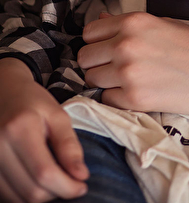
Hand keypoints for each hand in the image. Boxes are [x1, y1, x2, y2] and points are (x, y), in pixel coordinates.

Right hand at [0, 58, 88, 202]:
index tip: (82, 186)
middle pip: (31, 191)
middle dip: (57, 192)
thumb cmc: (33, 103)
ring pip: (19, 199)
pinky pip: (7, 196)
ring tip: (55, 178)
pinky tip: (38, 180)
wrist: (4, 94)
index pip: (44, 172)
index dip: (67, 186)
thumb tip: (81, 175)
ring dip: (42, 196)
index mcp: (20, 129)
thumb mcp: (57, 115)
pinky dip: (26, 195)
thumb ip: (69, 145)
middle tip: (71, 181)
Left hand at [79, 11, 188, 113]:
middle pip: (84, 57)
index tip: (108, 48)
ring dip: (104, 81)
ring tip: (128, 80)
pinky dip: (117, 98)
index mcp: (133, 21)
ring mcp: (128, 73)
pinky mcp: (134, 99)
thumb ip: (127, 24)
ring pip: (91, 79)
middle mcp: (125, 45)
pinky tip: (137, 92)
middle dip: (97, 63)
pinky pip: (106, 99)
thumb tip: (99, 20)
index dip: (97, 42)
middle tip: (116, 67)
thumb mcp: (162, 24)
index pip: (89, 32)